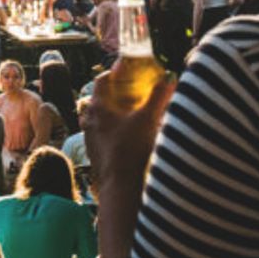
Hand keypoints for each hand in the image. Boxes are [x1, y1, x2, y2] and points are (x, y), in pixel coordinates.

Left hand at [86, 55, 174, 193]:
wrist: (121, 186)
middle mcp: (89, 120)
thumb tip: (169, 78)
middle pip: (101, 99)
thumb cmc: (131, 150)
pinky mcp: (95, 153)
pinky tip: (129, 136)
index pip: (102, 80)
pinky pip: (102, 134)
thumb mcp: (148, 119)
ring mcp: (89, 138)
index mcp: (97, 107)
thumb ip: (159, 96)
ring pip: (100, 118)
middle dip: (117, 94)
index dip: (116, 73)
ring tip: (132, 114)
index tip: (128, 72)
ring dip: (115, 113)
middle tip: (133, 92)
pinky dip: (114, 130)